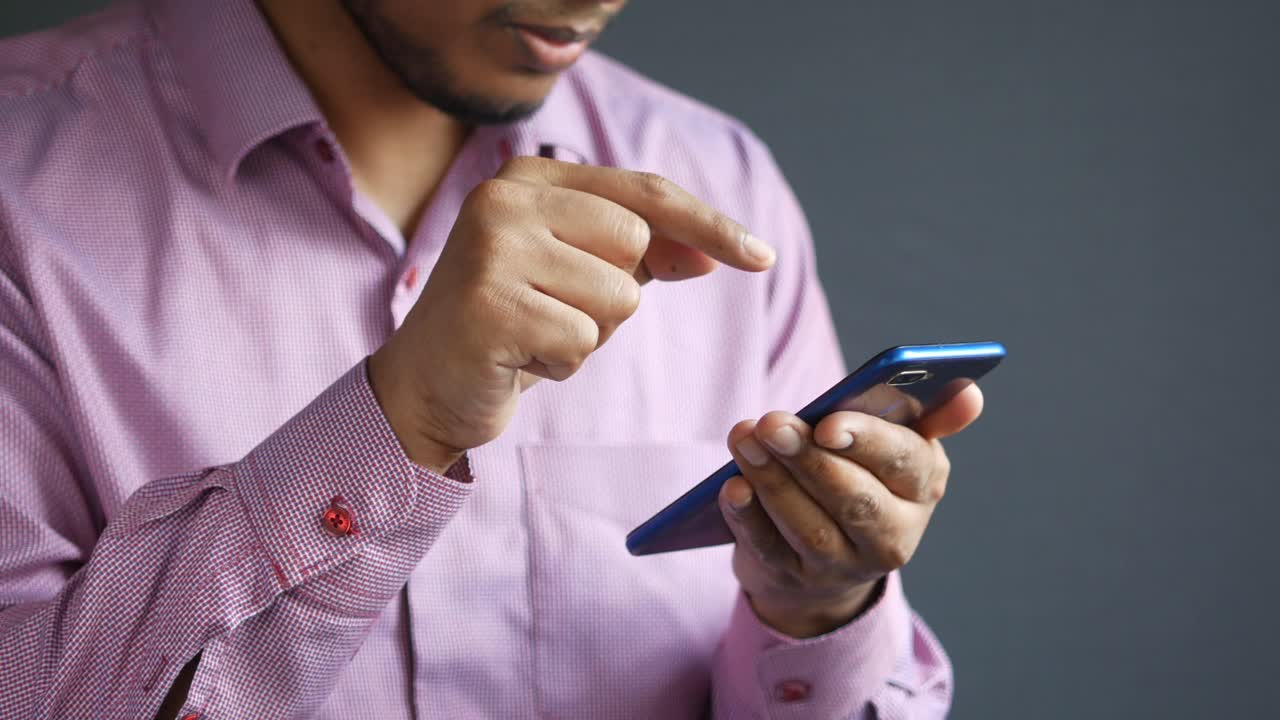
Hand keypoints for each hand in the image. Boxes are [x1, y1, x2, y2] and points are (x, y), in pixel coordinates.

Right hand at [368, 157, 776, 472]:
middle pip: (637, 245)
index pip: (646, 194)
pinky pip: (582, 341)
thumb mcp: (582, 279)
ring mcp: (491, 248)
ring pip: (618, 297)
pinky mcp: (488, 304)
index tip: (762, 258)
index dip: (710, 225)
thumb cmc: (512, 325)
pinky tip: (517, 357)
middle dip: (617, 297)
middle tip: (555, 312)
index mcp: (530, 178)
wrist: (426, 385)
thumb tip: (712, 252)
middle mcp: (505, 198)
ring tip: (534, 335)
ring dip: (589, 334)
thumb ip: (642, 255)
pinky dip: (562, 364)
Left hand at [717, 384, 984, 636]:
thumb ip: (928, 414)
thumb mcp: (895, 445)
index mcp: (923, 486)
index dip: (867, 442)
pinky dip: (748, 517)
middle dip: (809, 459)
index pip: (904, 462)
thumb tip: (969, 393)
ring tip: (744, 440)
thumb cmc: (862, 474)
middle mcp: (893, 534)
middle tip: (771, 423)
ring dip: (773, 480)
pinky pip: (770, 549)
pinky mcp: (797, 580)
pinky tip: (732, 487)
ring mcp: (843, 565)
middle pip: (854, 499)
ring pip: (810, 526)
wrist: (827, 553)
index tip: (829, 423)